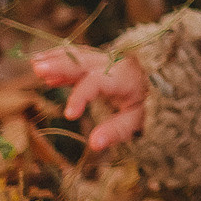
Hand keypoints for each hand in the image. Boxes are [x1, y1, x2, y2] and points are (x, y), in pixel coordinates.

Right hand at [32, 46, 147, 151]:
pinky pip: (77, 56)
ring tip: (35, 64)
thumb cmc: (152, 102)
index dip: (82, 97)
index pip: (98, 83)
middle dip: (61, 65)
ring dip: (56, 59)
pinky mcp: (98, 59)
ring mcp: (105, 58)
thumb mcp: (141, 119)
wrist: (165, 78)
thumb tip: (93, 144)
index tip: (69, 115)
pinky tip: (41, 62)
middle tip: (38, 69)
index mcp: (124, 77)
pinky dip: (59, 58)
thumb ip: (117, 130)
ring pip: (78, 55)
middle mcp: (113, 62)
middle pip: (84, 61)